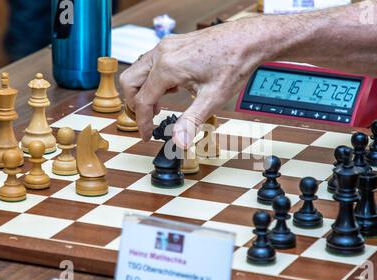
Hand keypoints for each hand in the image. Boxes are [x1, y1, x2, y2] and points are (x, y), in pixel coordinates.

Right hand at [119, 17, 265, 148]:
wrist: (247, 40)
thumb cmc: (233, 63)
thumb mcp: (212, 98)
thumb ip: (191, 121)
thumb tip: (178, 142)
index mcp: (168, 67)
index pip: (141, 100)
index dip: (142, 122)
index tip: (147, 135)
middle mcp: (162, 53)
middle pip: (130, 82)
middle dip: (134, 104)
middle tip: (147, 122)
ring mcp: (166, 46)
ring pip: (138, 71)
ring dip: (142, 91)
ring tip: (158, 109)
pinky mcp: (172, 45)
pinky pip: (151, 63)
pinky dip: (152, 80)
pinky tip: (169, 91)